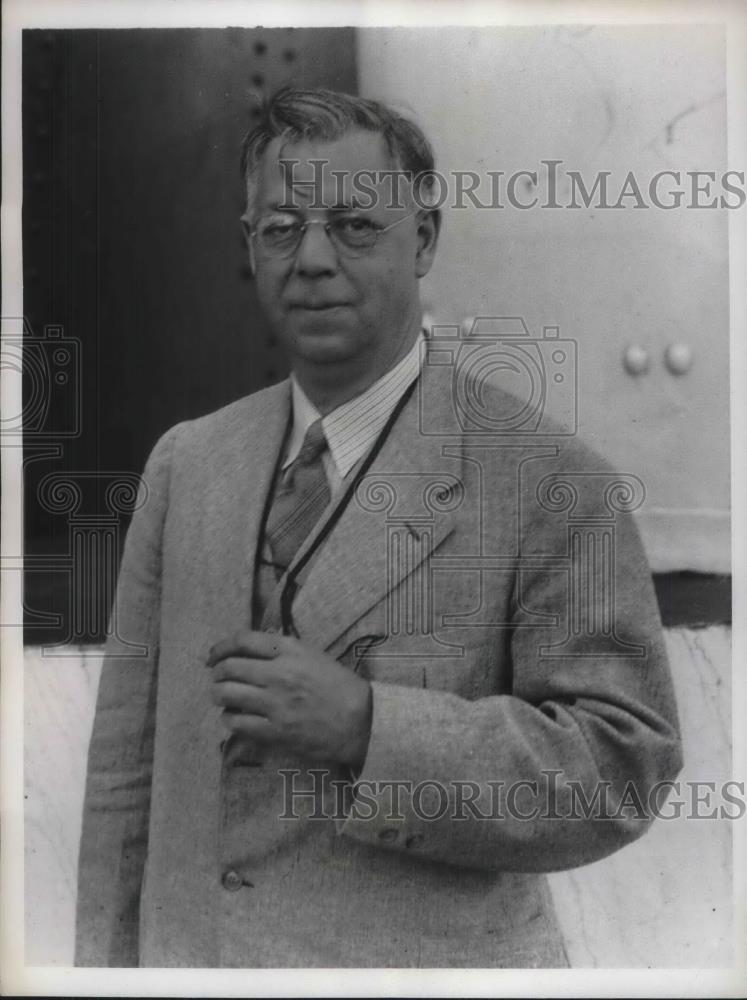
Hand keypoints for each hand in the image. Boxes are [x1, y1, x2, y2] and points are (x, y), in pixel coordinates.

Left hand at [207, 630, 372, 768]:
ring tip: (221, 697)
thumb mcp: (312, 655)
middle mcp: (279, 673)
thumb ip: (281, 651)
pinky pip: (236, 722)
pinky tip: (234, 718)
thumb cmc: (338, 687)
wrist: (360, 721)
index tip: (214, 656)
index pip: (242, 640)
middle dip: (217, 673)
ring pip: (226, 694)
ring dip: (218, 694)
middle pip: (229, 667)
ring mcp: (275, 703)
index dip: (221, 647)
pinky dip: (229, 719)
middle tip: (216, 678)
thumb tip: (247, 651)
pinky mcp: (274, 731)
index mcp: (290, 650)